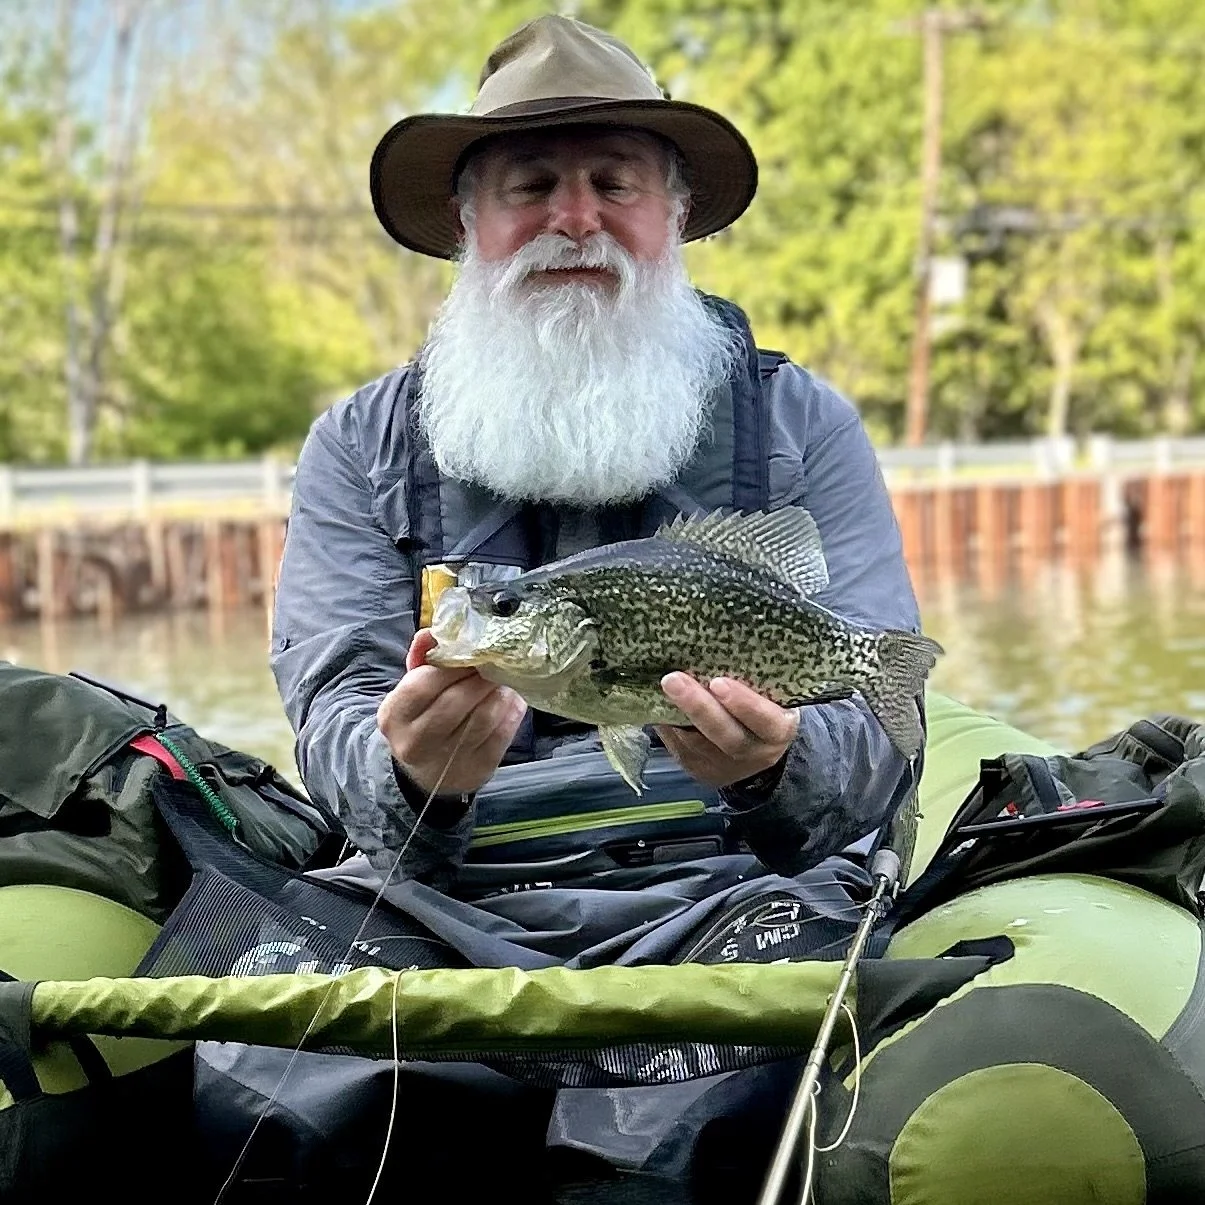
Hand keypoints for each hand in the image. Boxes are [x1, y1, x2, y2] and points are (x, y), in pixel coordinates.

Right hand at [376, 629, 527, 797]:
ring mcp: (448, 761)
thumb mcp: (413, 688)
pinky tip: (511, 700)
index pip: (423, 684)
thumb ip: (423, 657)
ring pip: (483, 718)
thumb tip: (434, 631)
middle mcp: (415, 742)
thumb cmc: (422, 718)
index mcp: (394, 716)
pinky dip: (512, 712)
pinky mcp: (478, 769)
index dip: (452, 665)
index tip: (472, 652)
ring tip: (504, 679)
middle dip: (480, 677)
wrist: (428, 774)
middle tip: (495, 662)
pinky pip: (502, 735)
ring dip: (499, 693)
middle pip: (456, 702)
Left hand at [655, 673, 798, 789]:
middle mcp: (755, 753)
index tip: (719, 682)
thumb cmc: (762, 707)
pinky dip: (668, 724)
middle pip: (726, 736)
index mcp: (778, 730)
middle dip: (698, 707)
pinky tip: (657, 703)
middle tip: (673, 680)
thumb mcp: (770, 695)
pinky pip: (680, 747)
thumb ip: (753, 681)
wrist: (756, 748)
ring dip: (676, 714)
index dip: (744, 704)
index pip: (765, 720)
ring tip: (662, 687)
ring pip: (697, 744)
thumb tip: (717, 647)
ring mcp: (725, 766)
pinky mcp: (700, 769)